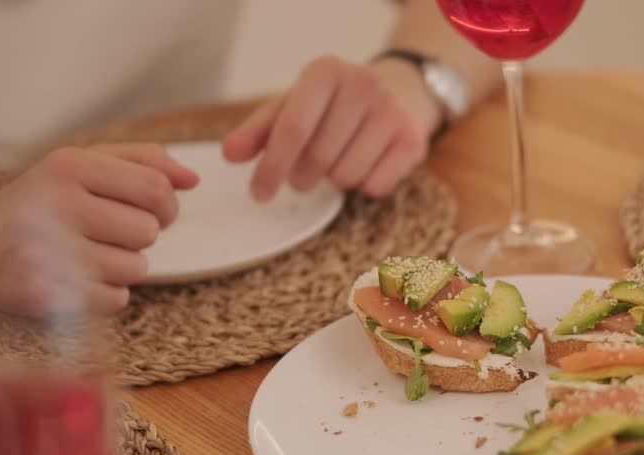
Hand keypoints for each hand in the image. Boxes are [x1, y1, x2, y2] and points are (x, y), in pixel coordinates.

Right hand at [0, 144, 197, 316]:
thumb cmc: (42, 200)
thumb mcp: (82, 164)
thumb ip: (142, 162)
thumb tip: (193, 179)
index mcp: (69, 166)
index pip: (155, 188)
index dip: (167, 205)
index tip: (153, 210)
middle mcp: (56, 205)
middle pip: (149, 230)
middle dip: (139, 236)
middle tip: (107, 232)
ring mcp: (49, 252)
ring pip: (136, 267)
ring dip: (124, 266)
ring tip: (88, 255)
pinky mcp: (46, 295)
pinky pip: (117, 298)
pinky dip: (107, 293)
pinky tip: (78, 278)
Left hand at [222, 55, 440, 201]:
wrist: (400, 92)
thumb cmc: (334, 105)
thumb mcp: (294, 107)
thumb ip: (259, 131)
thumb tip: (229, 154)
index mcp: (325, 71)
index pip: (293, 128)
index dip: (271, 167)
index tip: (258, 194)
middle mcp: (362, 83)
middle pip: (318, 157)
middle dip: (302, 177)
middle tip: (303, 175)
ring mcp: (392, 110)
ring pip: (346, 176)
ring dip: (334, 181)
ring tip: (339, 161)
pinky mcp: (413, 139)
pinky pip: (375, 186)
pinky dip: (364, 186)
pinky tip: (365, 165)